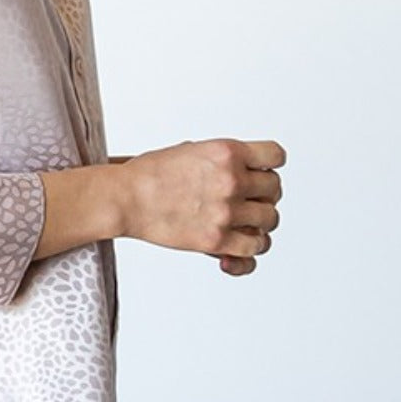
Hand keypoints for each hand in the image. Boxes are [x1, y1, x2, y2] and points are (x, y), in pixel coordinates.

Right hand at [119, 139, 284, 274]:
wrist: (125, 198)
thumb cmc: (149, 174)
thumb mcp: (190, 151)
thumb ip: (221, 160)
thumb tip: (240, 171)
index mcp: (226, 151)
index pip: (276, 156)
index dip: (269, 166)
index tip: (260, 173)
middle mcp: (231, 179)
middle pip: (275, 189)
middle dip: (263, 196)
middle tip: (249, 202)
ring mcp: (226, 211)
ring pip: (270, 220)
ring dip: (259, 224)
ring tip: (244, 225)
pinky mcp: (216, 239)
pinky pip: (255, 248)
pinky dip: (250, 250)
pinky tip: (236, 249)